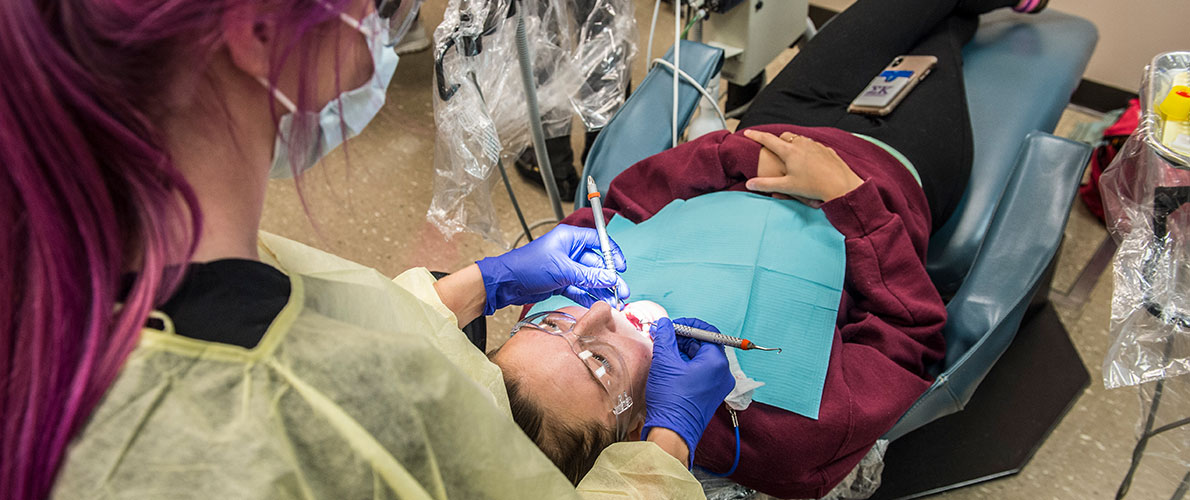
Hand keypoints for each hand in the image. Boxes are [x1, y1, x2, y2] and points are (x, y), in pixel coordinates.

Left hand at [476, 224, 629, 314]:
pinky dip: (589, 296)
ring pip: (590, 278)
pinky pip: (580, 288)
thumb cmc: (528, 266)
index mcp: (570, 238)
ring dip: (602, 290)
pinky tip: (599, 304)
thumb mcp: (562, 270)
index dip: (612, 253)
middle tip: (622, 291)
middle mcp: (570, 251)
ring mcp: (566, 267)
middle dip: (610, 278)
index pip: (599, 241)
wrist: (506, 283)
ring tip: (615, 302)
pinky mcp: (561, 282)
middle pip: (597, 263)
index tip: (622, 267)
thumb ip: (588, 275)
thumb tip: (610, 278)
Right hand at [643, 317, 733, 465]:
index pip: (708, 332)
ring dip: (685, 353)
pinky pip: (703, 373)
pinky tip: (672, 368)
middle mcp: (723, 373)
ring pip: (703, 359)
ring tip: (665, 353)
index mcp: (717, 362)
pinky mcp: (712, 395)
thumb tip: (665, 324)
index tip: (672, 326)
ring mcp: (719, 386)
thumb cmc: (671, 400)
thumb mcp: (665, 362)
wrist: (672, 432)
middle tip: (665, 338)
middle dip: (684, 339)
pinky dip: (689, 366)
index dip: (688, 326)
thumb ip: (666, 337)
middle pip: (706, 345)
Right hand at [744, 129, 863, 204]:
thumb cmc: (814, 186)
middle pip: (784, 136)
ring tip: (791, 154)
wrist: (840, 185)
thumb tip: (749, 184)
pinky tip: (809, 160)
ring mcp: (815, 145)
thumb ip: (766, 184)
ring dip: (793, 143)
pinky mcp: (826, 149)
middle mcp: (802, 144)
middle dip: (777, 140)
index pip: (768, 140)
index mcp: (789, 152)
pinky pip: (813, 145)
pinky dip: (807, 149)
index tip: (748, 132)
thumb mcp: (787, 187)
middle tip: (773, 147)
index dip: (756, 135)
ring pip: (800, 139)